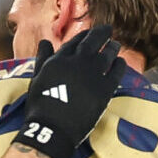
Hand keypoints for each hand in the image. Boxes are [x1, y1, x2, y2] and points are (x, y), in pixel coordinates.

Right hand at [15, 24, 124, 157]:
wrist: (52, 128)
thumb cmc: (40, 105)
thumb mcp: (37, 78)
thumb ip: (43, 58)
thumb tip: (45, 42)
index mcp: (60, 59)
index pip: (75, 41)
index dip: (83, 36)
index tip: (89, 34)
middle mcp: (78, 62)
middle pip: (93, 41)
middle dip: (101, 33)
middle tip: (107, 29)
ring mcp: (93, 74)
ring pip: (107, 54)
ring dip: (112, 47)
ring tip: (115, 44)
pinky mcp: (105, 88)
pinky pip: (116, 71)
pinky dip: (119, 64)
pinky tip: (120, 62)